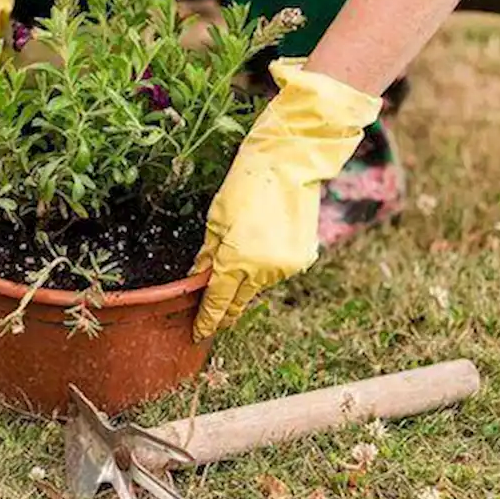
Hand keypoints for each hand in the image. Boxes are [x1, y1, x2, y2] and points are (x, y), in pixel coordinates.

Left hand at [191, 59, 381, 339]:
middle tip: (214, 322)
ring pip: (257, 285)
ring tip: (238, 266)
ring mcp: (285, 266)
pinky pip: (275, 271)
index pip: (217, 301)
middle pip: (238, 301)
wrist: (288, 165)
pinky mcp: (301, 258)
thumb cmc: (245, 186)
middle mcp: (262, 270)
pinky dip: (265, 267)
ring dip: (245, 283)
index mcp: (236, 261)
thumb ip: (207, 255)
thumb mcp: (216, 220)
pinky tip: (261, 246)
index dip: (207, 319)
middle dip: (225, 313)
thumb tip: (197, 278)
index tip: (199, 333)